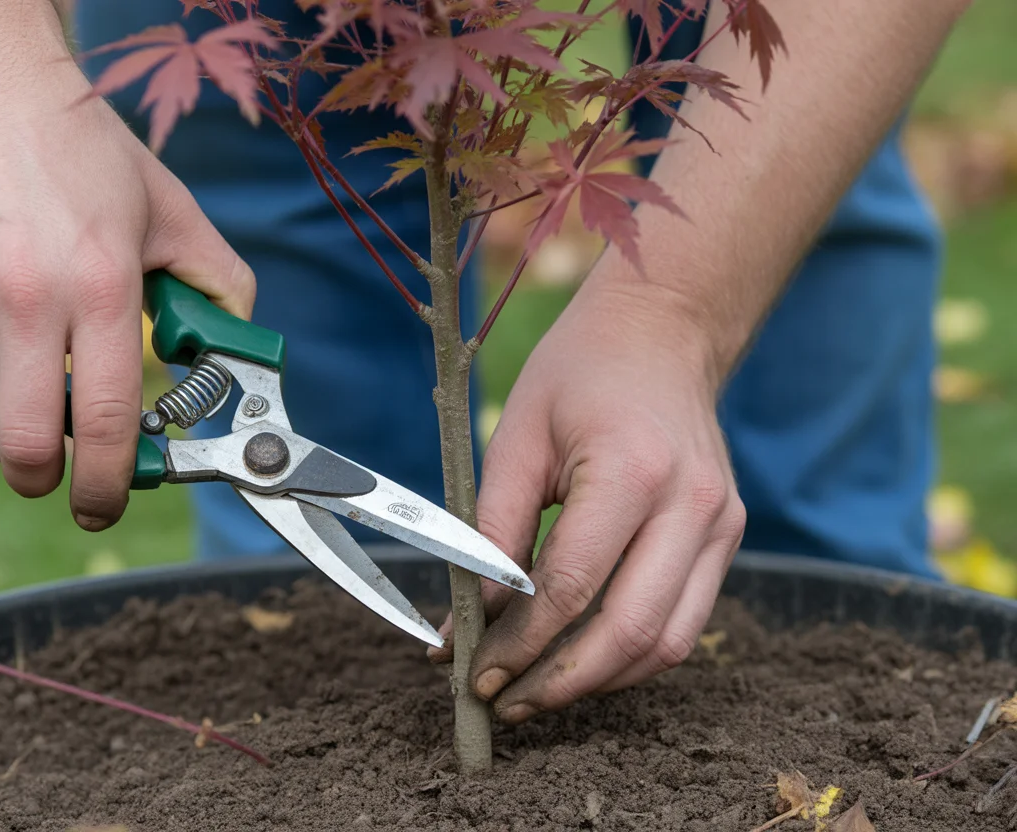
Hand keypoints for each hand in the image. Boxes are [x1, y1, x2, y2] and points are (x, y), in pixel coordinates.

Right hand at [0, 25, 253, 530]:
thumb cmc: (83, 150)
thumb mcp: (172, 212)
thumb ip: (218, 284)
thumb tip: (236, 348)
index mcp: (99, 285)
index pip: (104, 419)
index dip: (107, 483)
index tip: (107, 502)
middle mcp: (24, 299)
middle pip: (23, 445)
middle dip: (48, 479)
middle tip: (63, 468)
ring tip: (21, 419)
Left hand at [429, 282, 745, 722]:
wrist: (662, 332)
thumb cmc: (580, 374)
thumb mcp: (518, 436)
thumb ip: (493, 528)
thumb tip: (470, 618)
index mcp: (635, 471)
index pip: (574, 587)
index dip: (521, 643)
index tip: (476, 671)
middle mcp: (694, 506)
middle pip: (630, 633)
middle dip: (560, 682)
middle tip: (505, 701)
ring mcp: (722, 525)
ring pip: (668, 644)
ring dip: (599, 681)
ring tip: (536, 691)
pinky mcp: (727, 538)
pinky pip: (685, 622)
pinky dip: (632, 654)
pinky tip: (581, 658)